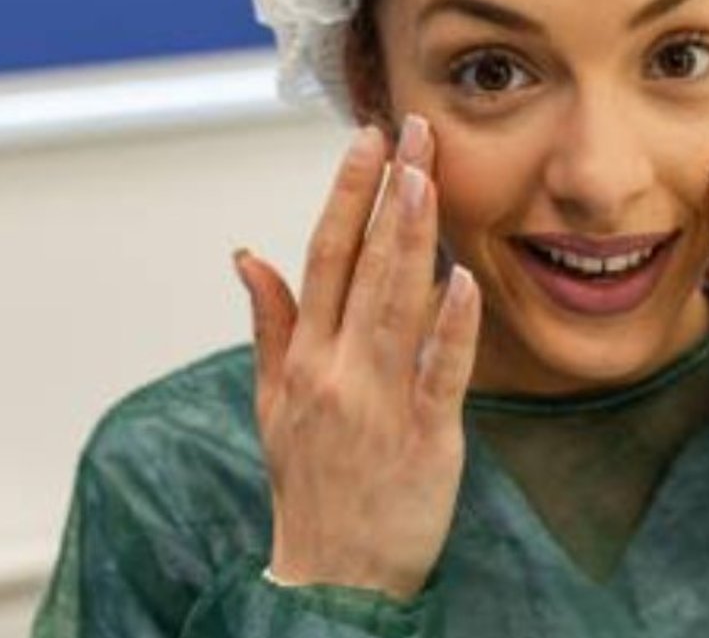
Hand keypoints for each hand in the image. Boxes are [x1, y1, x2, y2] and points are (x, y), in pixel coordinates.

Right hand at [232, 115, 480, 600]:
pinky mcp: (425, 437)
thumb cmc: (310, 484)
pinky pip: (439, 372)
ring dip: (411, 237)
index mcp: (302, 358)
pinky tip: (461, 278)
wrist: (332, 577)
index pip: (322, 255)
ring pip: (397, 304)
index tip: (366, 138)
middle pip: (363, 265)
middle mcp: (335, 370)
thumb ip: (270, 324)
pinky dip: (450, 326)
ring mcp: (378, 402)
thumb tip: (246, 254)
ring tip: (425, 177)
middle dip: (388, 193)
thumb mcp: (272, 403)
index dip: (345, 194)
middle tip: (412, 129)